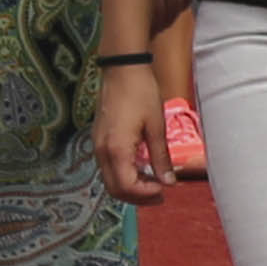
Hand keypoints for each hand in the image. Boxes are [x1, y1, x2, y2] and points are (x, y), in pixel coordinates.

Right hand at [93, 64, 174, 200]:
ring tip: (153, 182)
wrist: (122, 69)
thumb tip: (168, 181)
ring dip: (131, 187)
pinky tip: (142, 167)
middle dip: (138, 197)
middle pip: (115, 189)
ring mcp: (98, 145)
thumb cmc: (141, 92)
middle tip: (160, 193)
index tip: (164, 190)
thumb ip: (160, 157)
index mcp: (116, 149)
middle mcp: (102, 151)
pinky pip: (109, 167)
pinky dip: (124, 174)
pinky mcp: (100, 139)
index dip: (146, 194)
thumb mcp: (156, 126)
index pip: (127, 187)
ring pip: (110, 180)